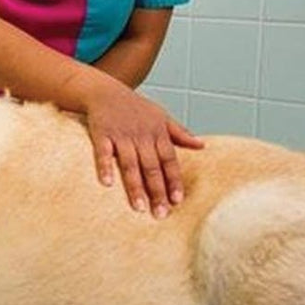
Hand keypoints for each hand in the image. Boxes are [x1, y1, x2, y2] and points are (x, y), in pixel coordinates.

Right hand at [85, 85, 203, 217]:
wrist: (106, 90)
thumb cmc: (136, 107)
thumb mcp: (161, 116)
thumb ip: (180, 133)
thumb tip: (202, 145)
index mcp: (157, 133)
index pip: (169, 160)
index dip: (174, 180)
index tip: (178, 200)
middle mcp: (141, 136)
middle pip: (152, 167)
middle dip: (157, 191)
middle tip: (161, 214)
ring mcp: (121, 135)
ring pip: (130, 164)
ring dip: (135, 186)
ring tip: (139, 208)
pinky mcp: (102, 134)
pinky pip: (103, 152)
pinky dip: (105, 167)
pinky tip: (107, 184)